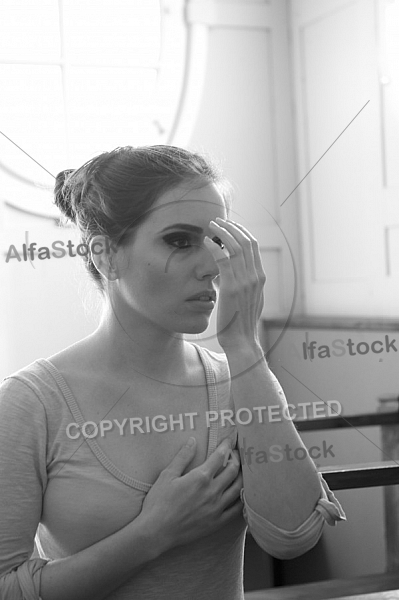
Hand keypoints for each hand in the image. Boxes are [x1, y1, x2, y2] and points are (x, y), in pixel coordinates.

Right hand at [139, 437, 242, 552]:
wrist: (156, 532)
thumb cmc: (158, 502)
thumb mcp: (167, 475)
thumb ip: (182, 456)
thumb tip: (193, 440)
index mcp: (200, 477)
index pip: (220, 456)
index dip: (226, 446)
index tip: (229, 440)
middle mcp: (212, 492)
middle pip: (233, 470)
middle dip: (236, 459)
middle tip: (236, 453)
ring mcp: (216, 508)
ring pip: (238, 489)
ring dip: (242, 477)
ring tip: (240, 471)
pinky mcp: (217, 523)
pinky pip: (236, 510)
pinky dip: (241, 500)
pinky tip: (241, 495)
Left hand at [204, 218, 265, 351]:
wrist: (241, 341)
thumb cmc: (240, 323)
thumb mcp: (246, 300)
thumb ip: (240, 284)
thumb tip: (226, 274)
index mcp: (260, 278)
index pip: (254, 246)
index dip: (241, 232)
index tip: (230, 226)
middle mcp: (255, 276)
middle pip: (246, 241)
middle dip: (232, 227)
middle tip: (218, 221)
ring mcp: (244, 281)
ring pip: (234, 246)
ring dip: (222, 232)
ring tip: (210, 226)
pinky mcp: (231, 287)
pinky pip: (223, 259)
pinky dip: (214, 247)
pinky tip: (205, 241)